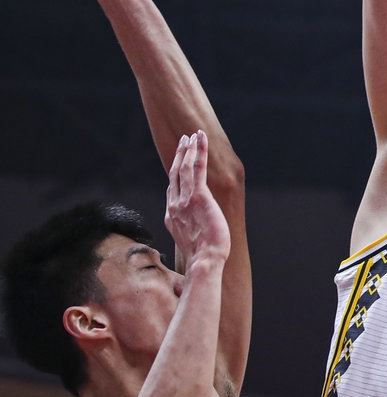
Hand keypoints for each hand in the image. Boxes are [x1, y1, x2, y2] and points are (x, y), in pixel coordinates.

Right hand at [164, 132, 230, 270]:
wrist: (204, 261)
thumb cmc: (202, 258)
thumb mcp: (191, 243)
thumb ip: (189, 232)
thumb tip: (194, 235)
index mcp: (172, 217)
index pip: (172, 190)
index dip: (175, 176)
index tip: (179, 165)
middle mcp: (174, 206)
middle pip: (174, 175)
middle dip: (179, 156)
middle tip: (183, 142)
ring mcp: (184, 200)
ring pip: (183, 168)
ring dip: (187, 149)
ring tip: (191, 136)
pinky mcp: (198, 196)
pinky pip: (197, 167)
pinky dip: (199, 150)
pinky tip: (201, 137)